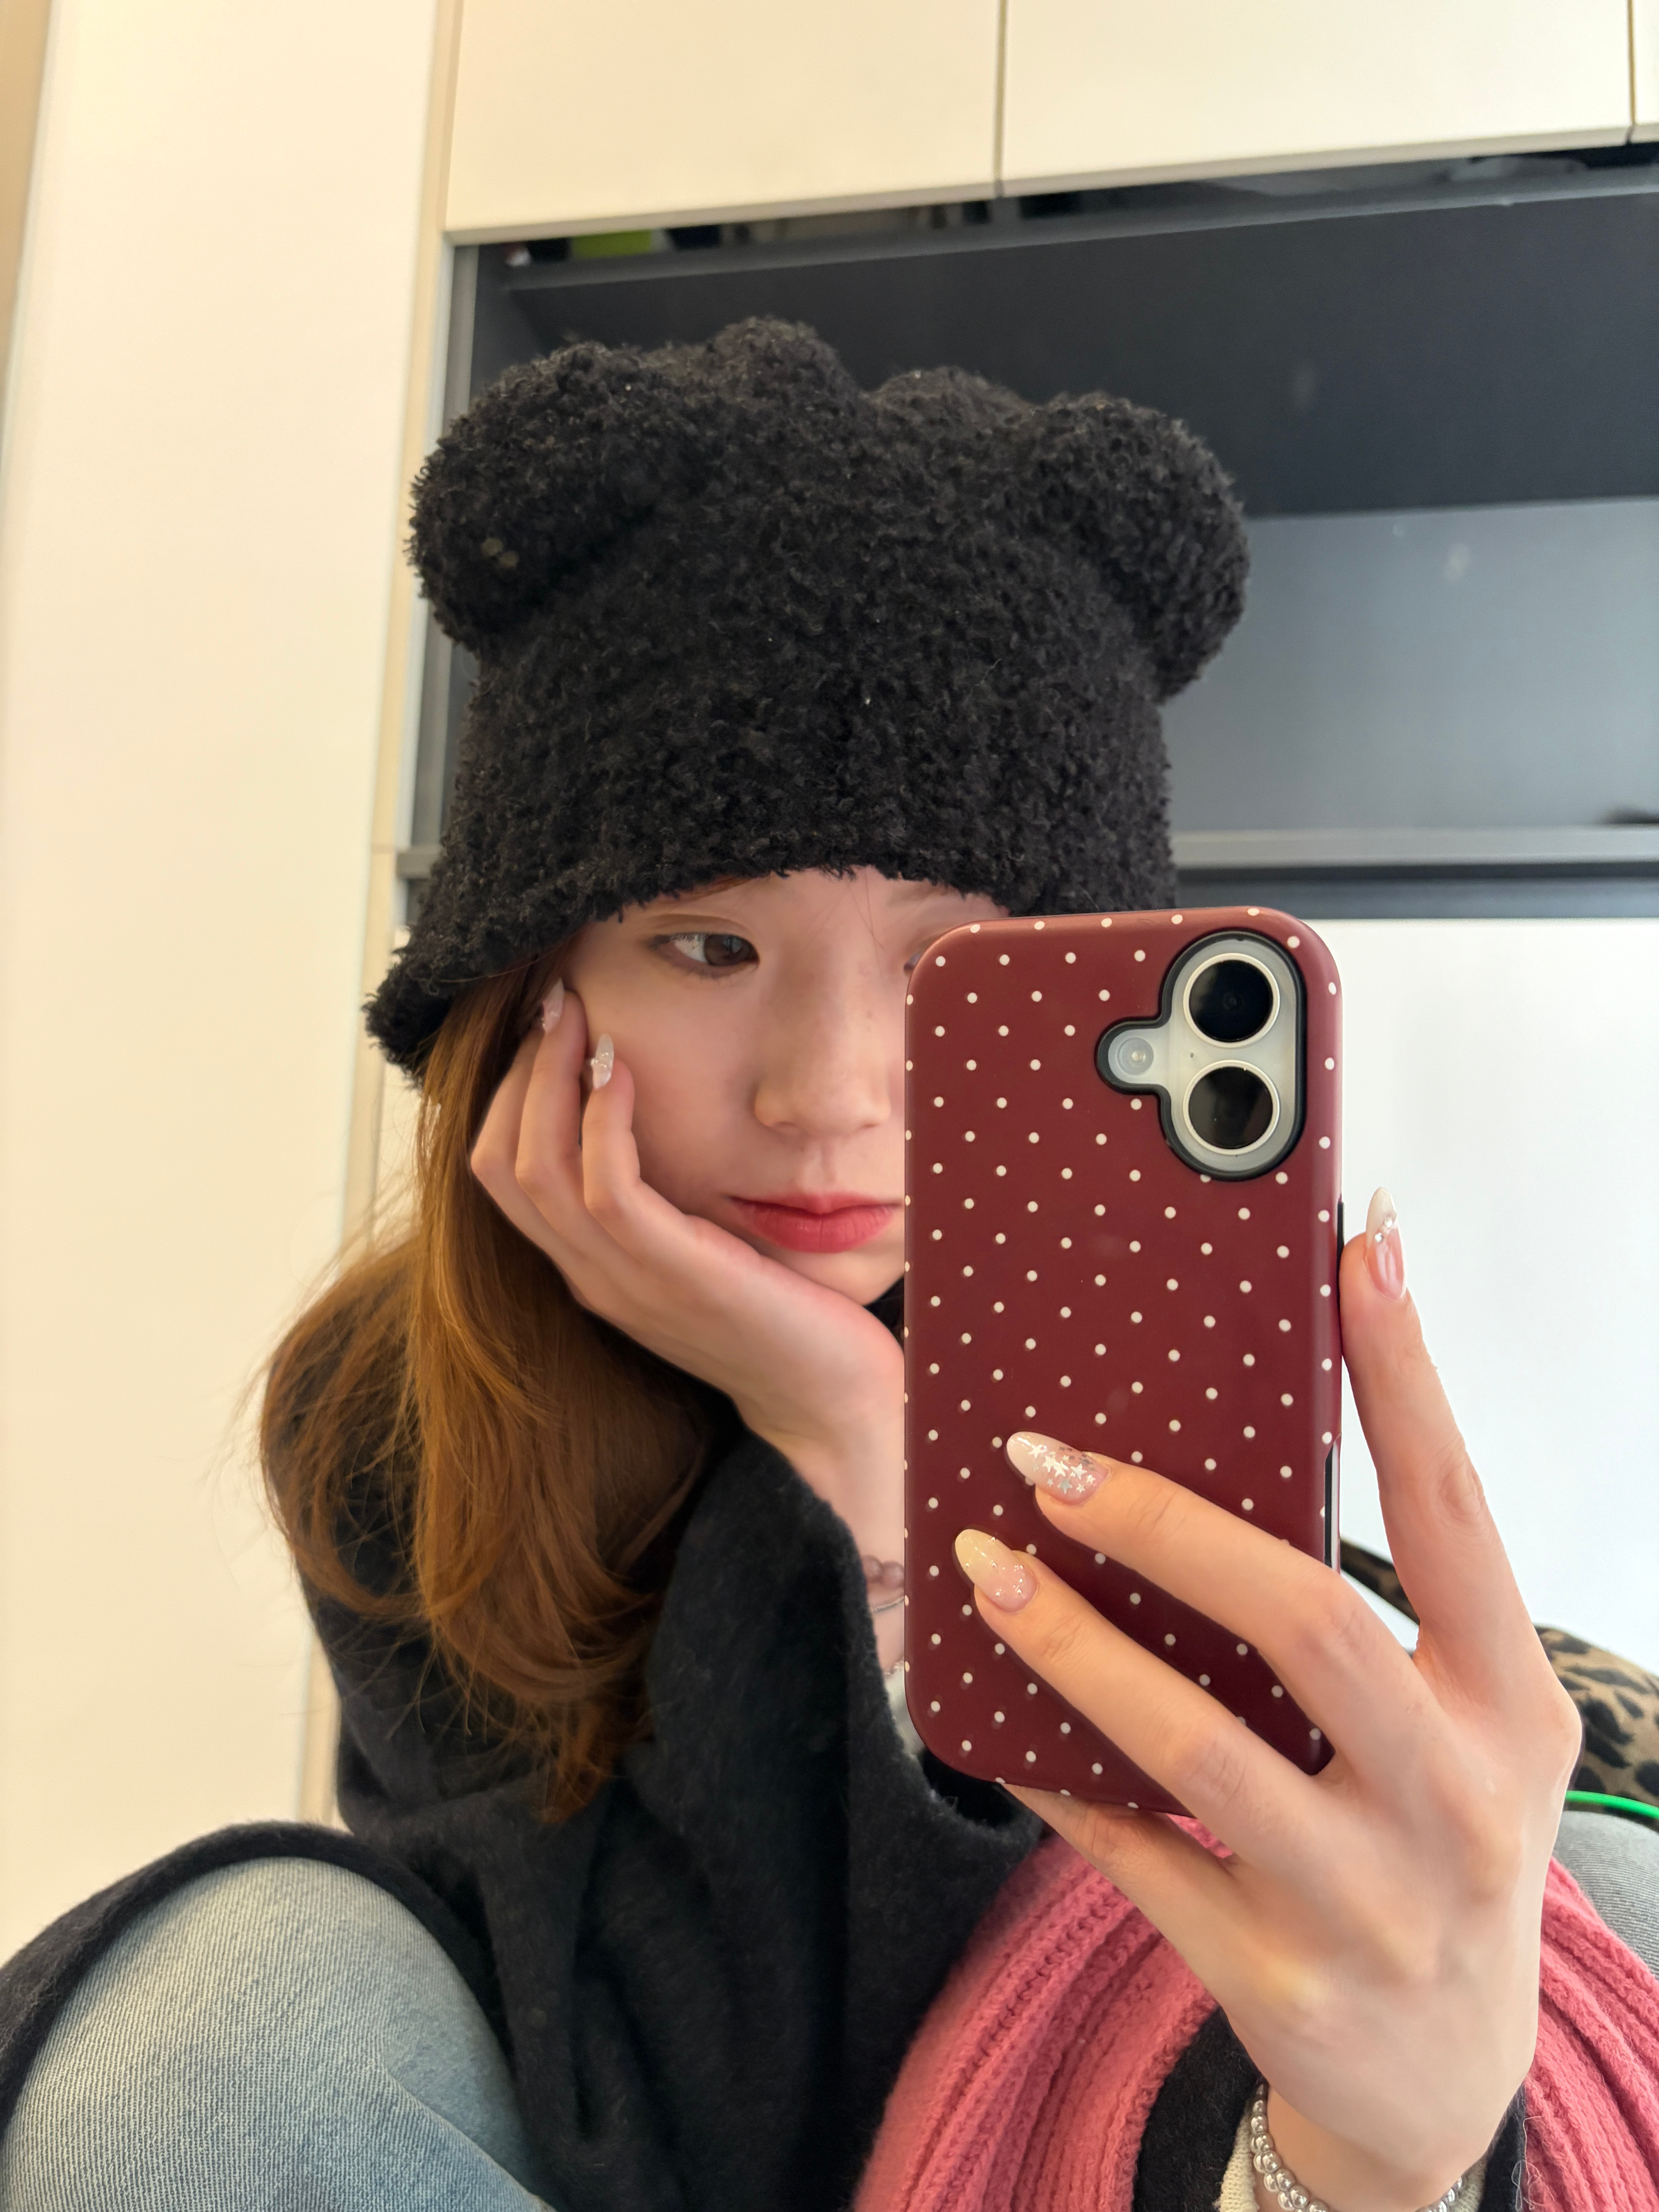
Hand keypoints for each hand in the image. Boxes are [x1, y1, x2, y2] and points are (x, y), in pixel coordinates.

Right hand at [469, 988, 905, 1603]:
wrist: (834, 1401)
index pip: (503, 1173)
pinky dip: (604, 1122)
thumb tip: (655, 1116)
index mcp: (592, 1269)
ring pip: (538, 1171)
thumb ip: (670, 1200)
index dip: (510, 1094)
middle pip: (500, 1164)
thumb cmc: (785, 1314)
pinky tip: (626, 1073)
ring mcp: (626, 1282)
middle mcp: (592, 1276)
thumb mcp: (708, 1247)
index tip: (551, 1028)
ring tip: (580, 1019)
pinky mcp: (674, 1276)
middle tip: (556, 1003)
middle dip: (520, 1073)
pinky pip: (607, 1189)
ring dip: (552, 1081)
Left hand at [952, 1199, 1580, 2211]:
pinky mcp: (1272, 1977)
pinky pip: (1134, 1852)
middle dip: (1165, 1527)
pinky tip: (992, 1710)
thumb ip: (1378, 1612)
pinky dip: (1055, 1773)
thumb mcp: (1459, 1726)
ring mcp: (1364, 1901)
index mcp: (1510, 1706)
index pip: (1454, 1512)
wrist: (1445, 2077)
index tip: (1360, 1252)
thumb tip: (1239, 1446)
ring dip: (1073, 1647)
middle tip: (1048, 1459)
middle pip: (1305, 1624)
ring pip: (1196, 1746)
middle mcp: (1455, 1801)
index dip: (1406, 1378)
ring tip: (985, 1569)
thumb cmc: (1441, 1846)